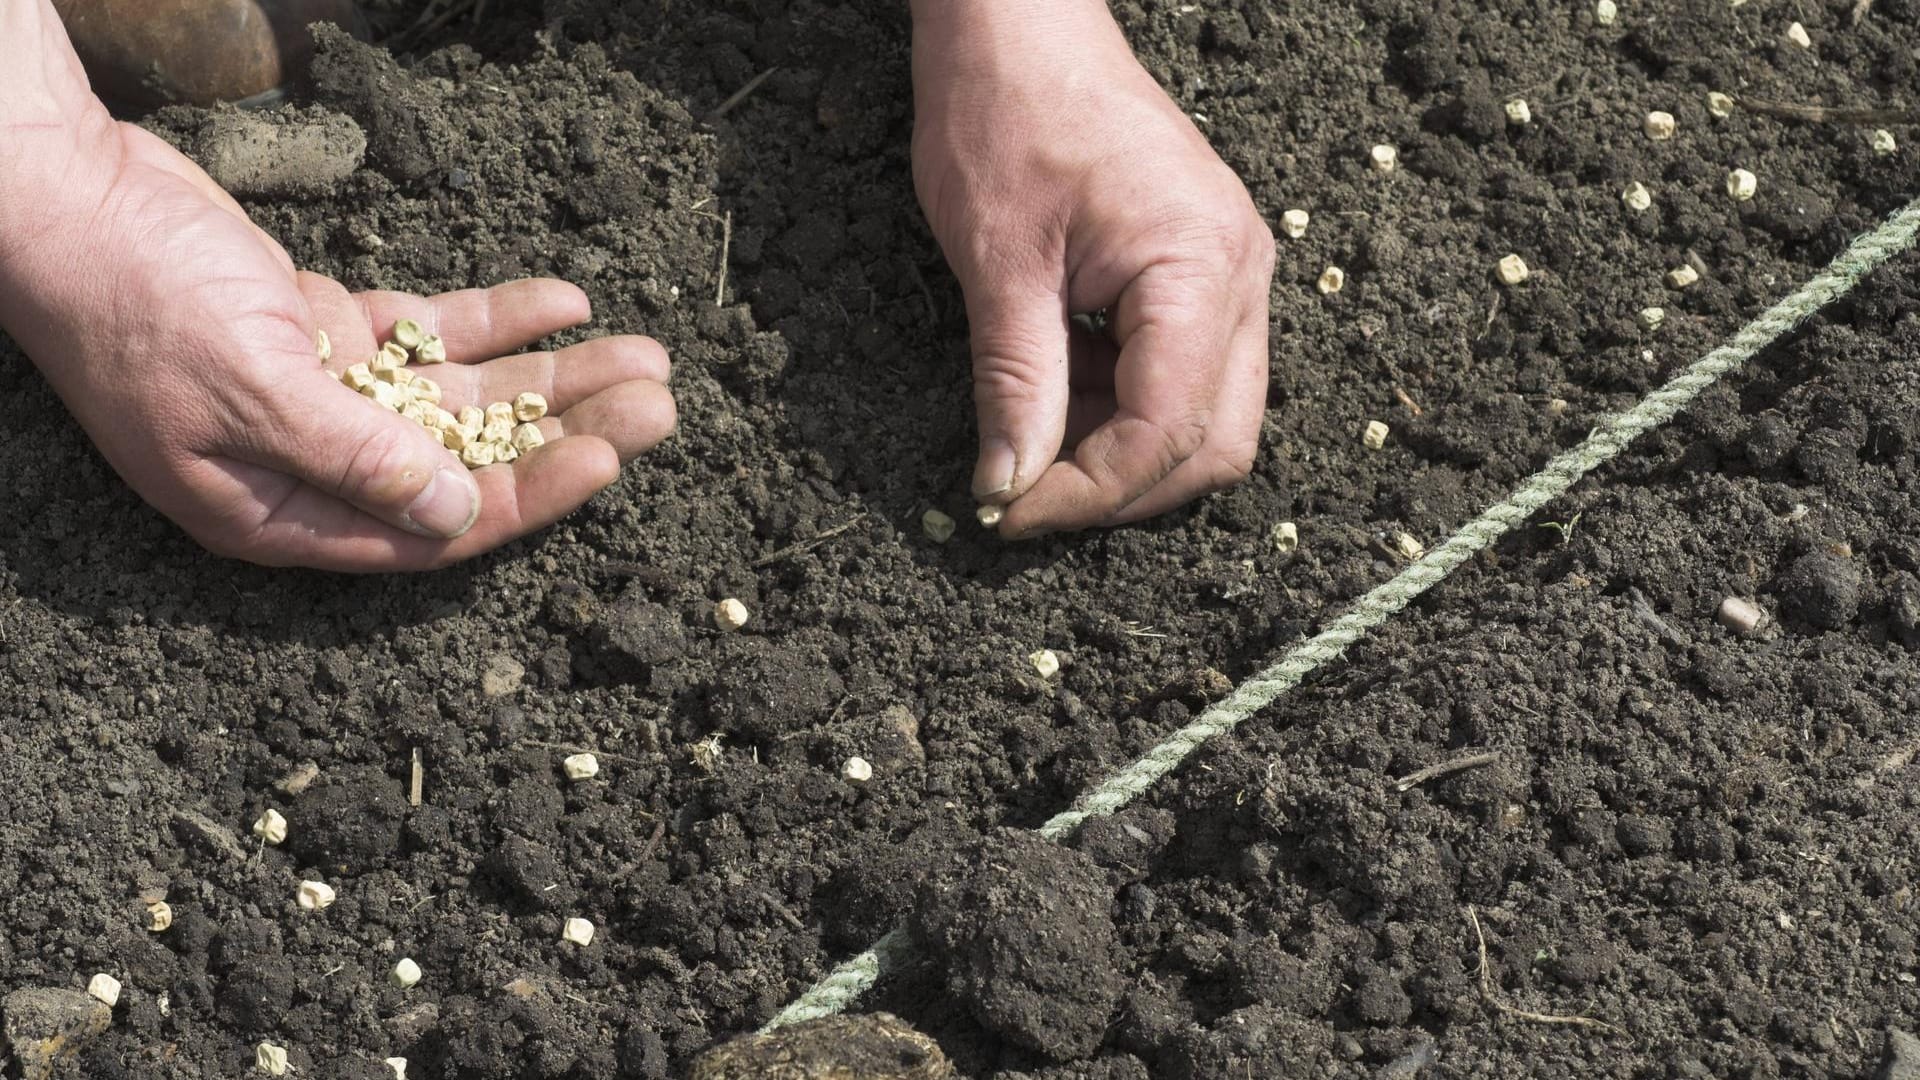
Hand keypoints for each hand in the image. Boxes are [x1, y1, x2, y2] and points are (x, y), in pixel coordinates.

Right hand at [0, 50, 672, 570]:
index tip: (610, 456)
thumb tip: (455, 512)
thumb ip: (354, 456)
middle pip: (470, 461)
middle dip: (567, 431)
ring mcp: (327, 395)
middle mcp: (317, 466)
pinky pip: (433, 334)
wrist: (68, 201)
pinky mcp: (330, 331)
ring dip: (553, 377)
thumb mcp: (249, 389)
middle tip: (660, 403)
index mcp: (285, 513)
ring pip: (466, 395)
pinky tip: (569, 304)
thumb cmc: (135, 304)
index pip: (434, 527)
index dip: (528, 494)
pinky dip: (498, 319)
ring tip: (645, 355)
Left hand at [910, 1, 1273, 535]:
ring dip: (1121, 451)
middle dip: (1123, 488)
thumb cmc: (1005, 113)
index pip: (1168, 429)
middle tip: (1027, 499)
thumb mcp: (997, 262)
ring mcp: (1231, 274)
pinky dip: (1121, 407)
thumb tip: (1009, 488)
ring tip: (1030, 436)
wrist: (1021, 25)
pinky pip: (1185, 374)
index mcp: (1200, 265)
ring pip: (1207, 417)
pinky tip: (1055, 391)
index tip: (1009, 513)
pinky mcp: (1203, 273)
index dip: (1090, 492)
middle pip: (1216, 443)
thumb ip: (1016, 386)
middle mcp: (1239, 275)